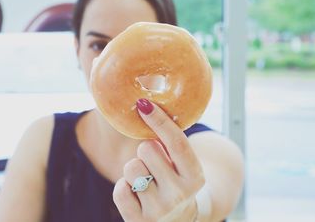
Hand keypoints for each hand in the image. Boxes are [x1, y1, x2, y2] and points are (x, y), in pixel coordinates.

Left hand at [113, 99, 204, 221]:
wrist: (178, 221)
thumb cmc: (176, 182)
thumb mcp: (183, 165)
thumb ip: (170, 142)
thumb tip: (145, 105)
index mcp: (195, 176)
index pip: (177, 142)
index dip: (160, 120)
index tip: (144, 104)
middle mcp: (179, 195)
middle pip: (147, 149)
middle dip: (145, 151)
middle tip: (153, 164)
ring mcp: (159, 210)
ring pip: (131, 168)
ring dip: (134, 170)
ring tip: (145, 181)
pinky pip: (119, 190)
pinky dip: (124, 187)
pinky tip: (136, 194)